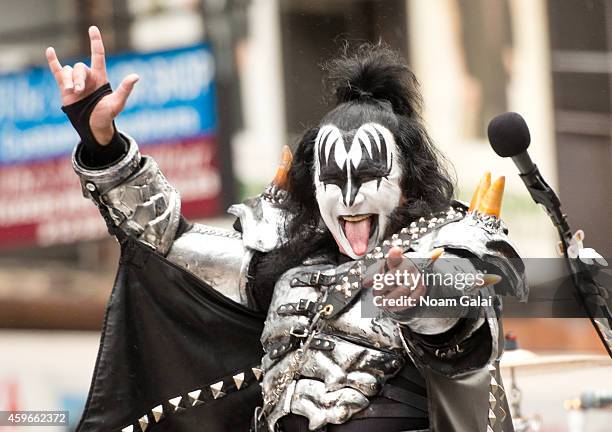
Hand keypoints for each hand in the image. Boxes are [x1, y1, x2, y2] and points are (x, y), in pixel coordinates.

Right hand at [46, 26, 138, 144]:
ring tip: (73, 91)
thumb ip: (125, 89)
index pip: (97, 55)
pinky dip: (53, 61)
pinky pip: (58, 71)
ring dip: (69, 79)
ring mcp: (76, 82)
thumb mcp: (117, 102)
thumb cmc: (108, 115)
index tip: (93, 28)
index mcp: (100, 77)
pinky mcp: (65, 88)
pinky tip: (50, 51)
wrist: (93, 126)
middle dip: (78, 78)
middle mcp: (88, 77)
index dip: (95, 42)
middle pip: (79, 67)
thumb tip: (136, 76)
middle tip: (79, 90)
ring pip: (69, 71)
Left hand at [364, 247, 434, 312]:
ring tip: (381, 304)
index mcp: (398, 260)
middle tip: (375, 294)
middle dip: (383, 287)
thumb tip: (366, 283)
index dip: (395, 253)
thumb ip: (375, 276)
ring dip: (390, 300)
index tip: (394, 251)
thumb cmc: (395, 270)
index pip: (395, 256)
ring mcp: (416, 278)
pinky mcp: (421, 289)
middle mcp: (409, 267)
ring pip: (403, 291)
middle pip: (395, 277)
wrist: (413, 273)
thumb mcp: (384, 269)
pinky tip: (391, 307)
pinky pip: (411, 299)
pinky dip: (399, 306)